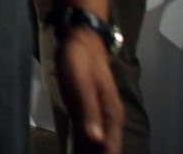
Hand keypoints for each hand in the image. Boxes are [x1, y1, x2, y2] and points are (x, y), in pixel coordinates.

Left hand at [56, 27, 122, 153]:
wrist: (79, 39)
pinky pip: (85, 132)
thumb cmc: (79, 61)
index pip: (110, 148)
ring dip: (85, 151)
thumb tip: (96, 140)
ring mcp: (97, 113)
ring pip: (94, 141)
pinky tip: (72, 149)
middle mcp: (107, 117)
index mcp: (110, 114)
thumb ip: (88, 111)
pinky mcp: (85, 109)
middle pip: (103, 147)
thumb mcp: (80, 85)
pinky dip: (80, 142)